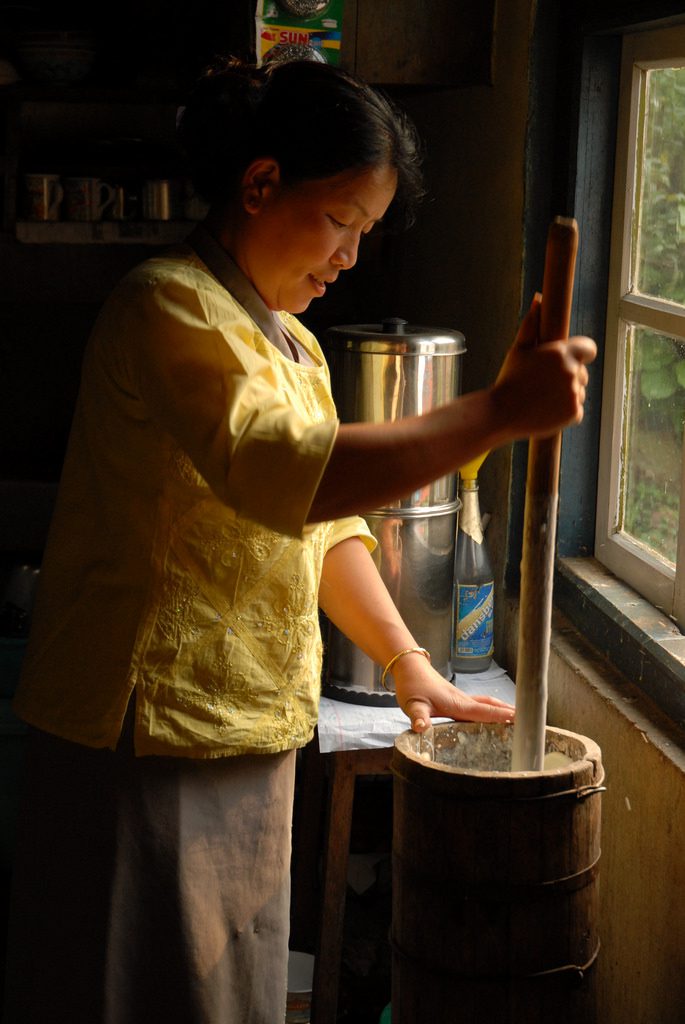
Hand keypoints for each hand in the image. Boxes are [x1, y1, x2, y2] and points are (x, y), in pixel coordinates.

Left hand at [391, 652, 514, 732]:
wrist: (409, 667)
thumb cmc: (412, 684)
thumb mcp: (412, 704)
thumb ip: (418, 718)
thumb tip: (421, 729)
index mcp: (457, 704)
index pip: (484, 712)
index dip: (502, 717)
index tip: (521, 721)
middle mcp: (463, 701)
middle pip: (492, 707)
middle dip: (510, 714)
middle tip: (529, 723)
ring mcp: (462, 699)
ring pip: (487, 705)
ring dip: (503, 711)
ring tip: (518, 720)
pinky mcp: (457, 698)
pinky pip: (479, 705)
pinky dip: (491, 710)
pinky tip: (492, 716)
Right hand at [491, 294, 596, 439]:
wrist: (500, 413)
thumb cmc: (509, 380)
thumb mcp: (518, 349)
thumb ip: (532, 324)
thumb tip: (538, 299)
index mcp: (561, 353)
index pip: (589, 348)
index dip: (582, 353)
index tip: (573, 359)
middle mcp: (572, 372)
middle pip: (582, 372)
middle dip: (568, 376)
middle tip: (543, 384)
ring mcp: (575, 394)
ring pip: (578, 391)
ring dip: (566, 394)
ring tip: (542, 398)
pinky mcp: (574, 413)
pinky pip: (576, 409)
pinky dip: (565, 411)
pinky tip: (546, 409)